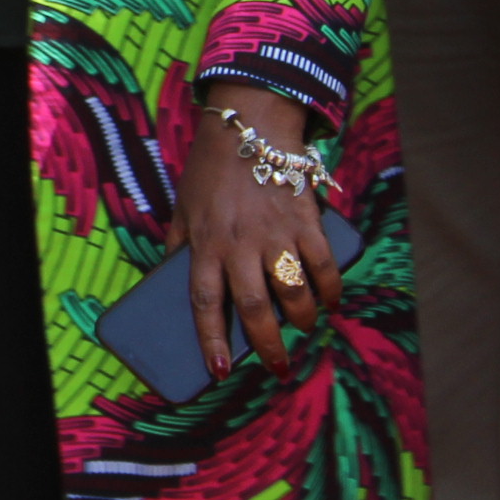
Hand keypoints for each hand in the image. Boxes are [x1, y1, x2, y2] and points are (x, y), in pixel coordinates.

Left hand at [178, 83, 343, 378]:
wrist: (250, 128)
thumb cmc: (211, 172)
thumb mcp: (182, 208)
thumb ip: (179, 244)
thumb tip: (169, 276)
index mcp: (205, 244)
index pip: (205, 303)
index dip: (211, 339)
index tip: (219, 371)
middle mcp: (240, 244)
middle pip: (256, 308)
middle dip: (269, 346)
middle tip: (280, 368)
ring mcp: (275, 234)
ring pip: (294, 292)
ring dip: (303, 319)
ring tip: (304, 329)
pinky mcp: (306, 222)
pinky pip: (323, 266)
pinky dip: (331, 291)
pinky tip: (330, 303)